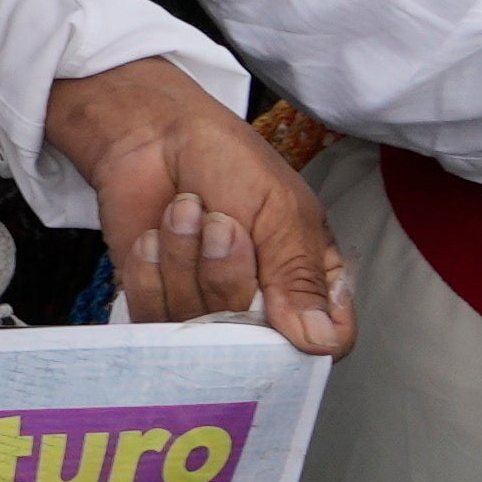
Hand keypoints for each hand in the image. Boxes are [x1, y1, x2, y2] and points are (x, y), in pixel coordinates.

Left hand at [43, 66, 352, 349]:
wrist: (151, 137)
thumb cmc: (228, 162)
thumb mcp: (279, 210)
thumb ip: (299, 277)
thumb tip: (320, 344)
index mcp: (310, 279)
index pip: (330, 340)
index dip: (310, 335)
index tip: (279, 299)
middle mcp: (263, 306)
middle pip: (255, 342)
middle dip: (228, 275)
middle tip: (219, 222)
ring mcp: (208, 311)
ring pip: (201, 329)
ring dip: (186, 260)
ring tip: (185, 211)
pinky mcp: (158, 310)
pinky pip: (154, 320)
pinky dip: (151, 271)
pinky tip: (154, 234)